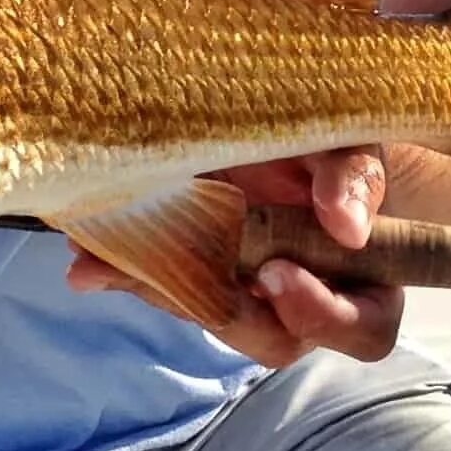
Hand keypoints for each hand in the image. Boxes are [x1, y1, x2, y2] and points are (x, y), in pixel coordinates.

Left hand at [65, 146, 402, 369]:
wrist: (276, 111)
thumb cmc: (328, 131)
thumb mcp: (347, 138)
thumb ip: (354, 174)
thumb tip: (347, 224)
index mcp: (362, 278)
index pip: (363, 329)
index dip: (324, 315)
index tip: (277, 273)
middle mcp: (303, 298)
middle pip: (273, 339)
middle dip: (229, 312)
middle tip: (192, 274)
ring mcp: (242, 288)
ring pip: (207, 316)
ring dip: (161, 292)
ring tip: (109, 262)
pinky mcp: (189, 268)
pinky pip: (159, 288)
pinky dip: (121, 274)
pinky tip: (87, 265)